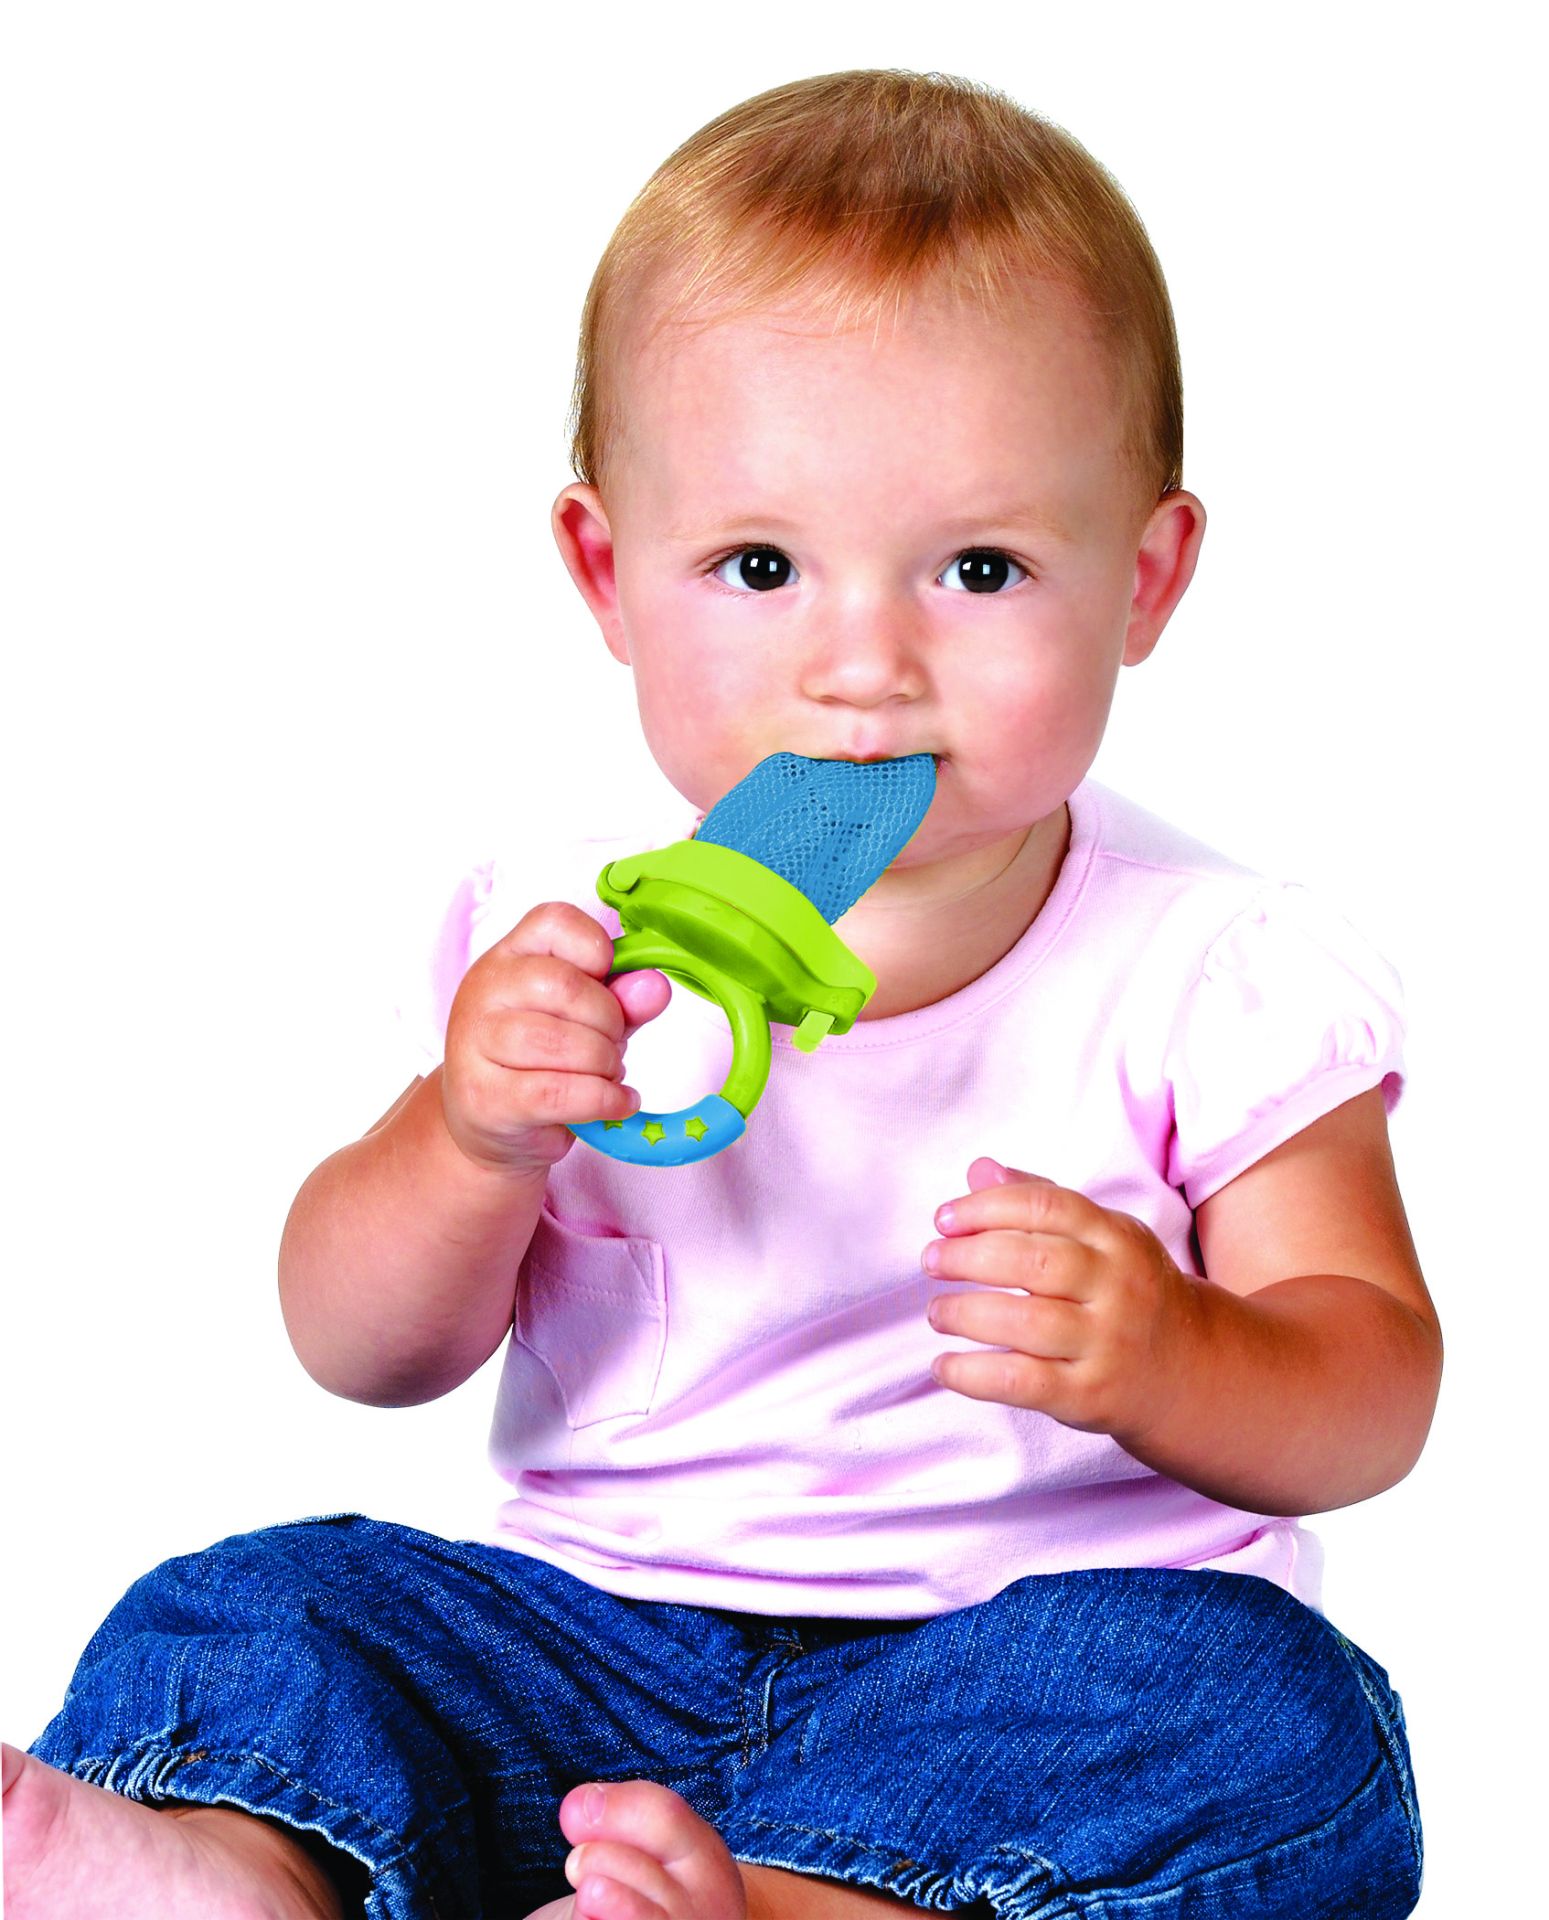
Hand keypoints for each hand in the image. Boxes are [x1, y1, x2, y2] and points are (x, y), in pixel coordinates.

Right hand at [441, 902, 670, 1176]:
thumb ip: (621, 999)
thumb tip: (654, 986)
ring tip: (610, 1074)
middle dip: (609, 1019)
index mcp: (510, 954)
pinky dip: (603, 1099)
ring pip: (559, 1042)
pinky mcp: (485, 1096)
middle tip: (614, 1042)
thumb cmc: (540, 1056)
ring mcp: (477, 1042)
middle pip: (563, 985)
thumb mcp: (587, 1017)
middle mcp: (485, 989)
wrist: (486, 1117)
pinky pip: (557, 1093)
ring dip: (605, 1063)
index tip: (607, 979)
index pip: (554, 921)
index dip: (595, 946)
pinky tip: (617, 1101)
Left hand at [922, 1157, 1201, 1443]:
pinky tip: (944, 1365)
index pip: (1047, 1206)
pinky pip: (1022, 1382)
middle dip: (968, 1258)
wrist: (1190, 1368)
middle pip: (1032, 1262)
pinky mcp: (1090, 1395)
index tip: (944, 1219)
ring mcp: (1107, 1343)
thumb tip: (979, 1170)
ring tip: (937, 1312)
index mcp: (1118, 1238)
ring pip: (1024, 1322)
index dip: (986, 1207)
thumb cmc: (1126, 1291)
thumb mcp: (1100, 1237)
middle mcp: (1118, 1288)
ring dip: (964, 1314)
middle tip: (932, 1261)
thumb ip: (1039, 1201)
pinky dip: (973, 1374)